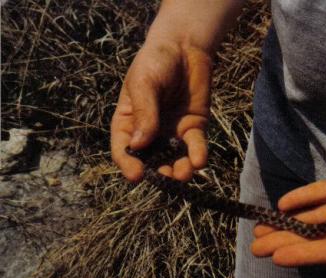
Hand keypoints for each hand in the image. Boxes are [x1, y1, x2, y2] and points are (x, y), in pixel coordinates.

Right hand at [111, 42, 211, 181]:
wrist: (185, 48)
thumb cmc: (156, 62)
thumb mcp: (144, 84)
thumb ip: (144, 113)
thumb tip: (138, 145)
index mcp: (128, 122)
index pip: (124, 149)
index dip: (128, 164)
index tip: (137, 175)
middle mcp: (149, 132)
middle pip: (151, 160)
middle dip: (159, 172)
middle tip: (166, 178)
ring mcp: (172, 133)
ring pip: (174, 159)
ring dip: (179, 170)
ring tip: (184, 174)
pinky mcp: (194, 129)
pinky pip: (195, 147)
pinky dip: (197, 156)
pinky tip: (199, 161)